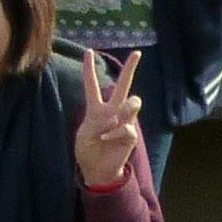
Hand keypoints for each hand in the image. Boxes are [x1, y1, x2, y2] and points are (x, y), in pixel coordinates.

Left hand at [73, 48, 148, 188]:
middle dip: (130, 69)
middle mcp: (112, 111)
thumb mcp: (84, 134)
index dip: (89, 69)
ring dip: (125, 108)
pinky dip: (117, 132)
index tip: (88, 51)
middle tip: (137, 53)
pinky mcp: (131, 134)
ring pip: (133, 101)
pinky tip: (109, 138)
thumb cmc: (88, 150)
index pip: (92, 85)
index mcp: (96, 109)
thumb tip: (116, 118)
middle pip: (123, 85)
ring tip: (114, 121)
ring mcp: (124, 121)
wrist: (97, 170)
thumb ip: (97, 122)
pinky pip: (128, 126)